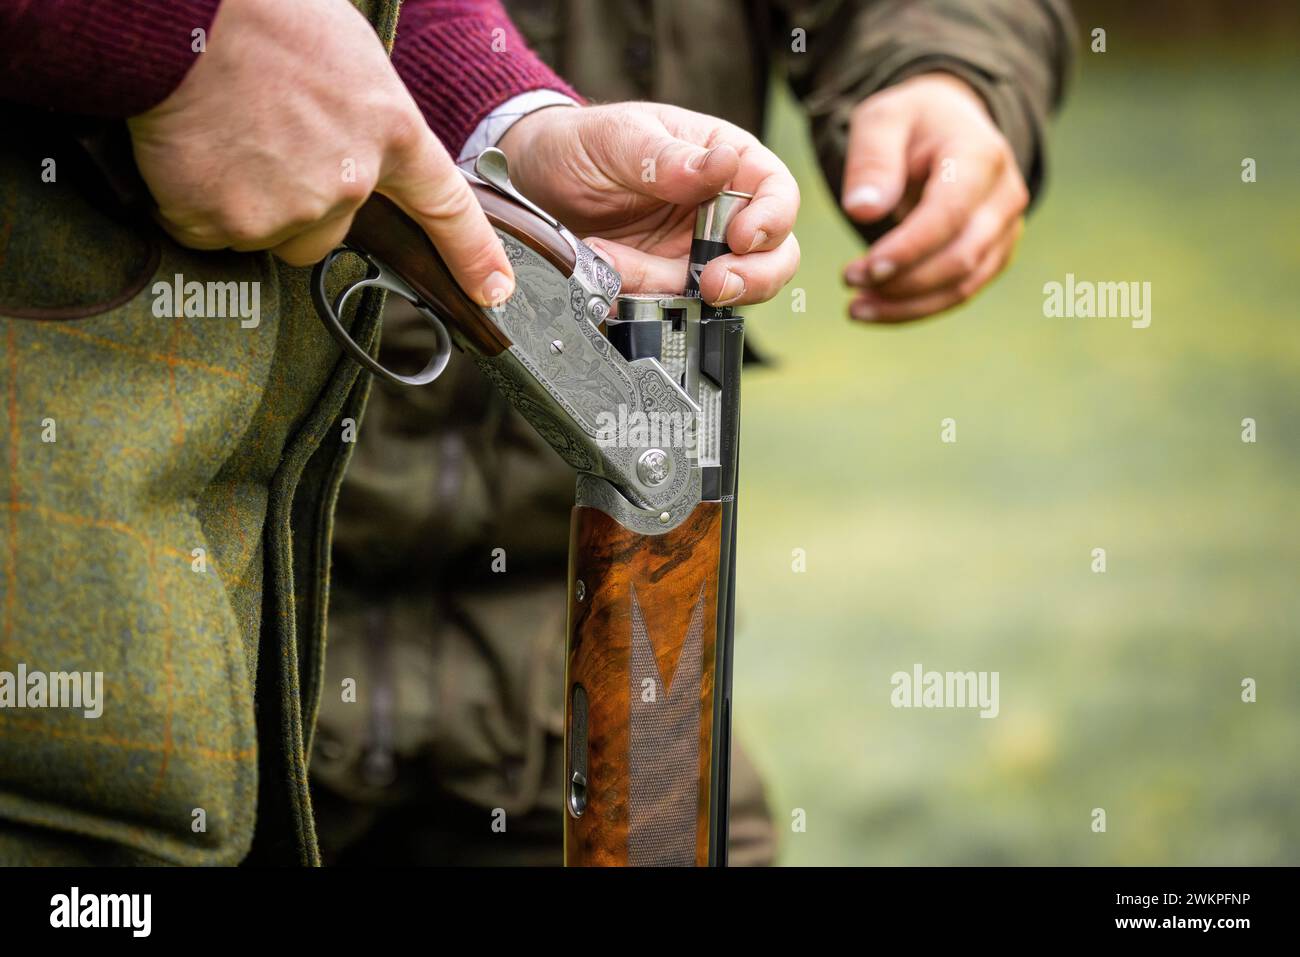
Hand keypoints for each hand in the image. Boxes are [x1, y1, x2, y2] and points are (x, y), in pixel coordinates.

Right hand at [127, 0, 512, 306]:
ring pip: (272, 234)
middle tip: (262, 142)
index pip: (446, 207)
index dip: (472, 254)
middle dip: (299, 203)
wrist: (182, 18)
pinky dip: (196, 203)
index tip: (493, 290)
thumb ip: (364, 117)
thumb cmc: (261, 16)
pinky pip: (212, 233)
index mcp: (389, 132)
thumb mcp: (346, 54)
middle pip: (330, 232)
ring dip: (248, 204)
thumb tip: (357, 143)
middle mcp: (349, 183)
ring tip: (223, 138)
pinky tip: (191, 152)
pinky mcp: (230, 225)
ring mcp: (291, 209)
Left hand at [497, 102, 799, 306]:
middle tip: (714, 284)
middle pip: (772, 255)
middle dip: (751, 277)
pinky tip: (606, 267)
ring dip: (670, 287)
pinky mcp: (662, 283)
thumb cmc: (580, 142)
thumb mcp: (619, 139)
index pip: (776, 192)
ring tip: (618, 261)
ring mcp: (693, 251)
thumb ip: (667, 158)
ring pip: (722, 291)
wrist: (531, 179)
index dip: (772, 219)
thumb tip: (723, 164)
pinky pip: (668, 304)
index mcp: (724, 160)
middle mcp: (719, 210)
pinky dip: (639, 296)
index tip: (743, 236)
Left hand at [840, 73, 1028, 322]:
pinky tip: (873, 308)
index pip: (949, 214)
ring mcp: (1005, 230)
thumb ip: (872, 160)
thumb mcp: (883, 120)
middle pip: (961, 256)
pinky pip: (959, 292)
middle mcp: (1004, 196)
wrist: (950, 126)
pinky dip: (916, 307)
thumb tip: (862, 210)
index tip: (863, 270)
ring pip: (963, 285)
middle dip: (903, 280)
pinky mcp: (994, 255)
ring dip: (906, 304)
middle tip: (849, 281)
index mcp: (981, 156)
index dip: (908, 249)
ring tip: (855, 307)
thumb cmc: (912, 123)